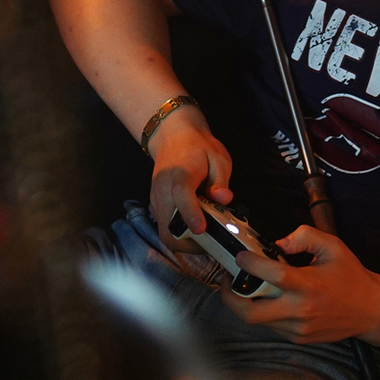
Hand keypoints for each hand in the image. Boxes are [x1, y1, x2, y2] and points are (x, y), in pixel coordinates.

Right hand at [148, 109, 232, 247]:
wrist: (172, 136)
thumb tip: (224, 199)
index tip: (201, 229)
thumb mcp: (218, 158)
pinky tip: (195, 228)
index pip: (181, 196)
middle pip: (167, 226)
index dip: (191, 214)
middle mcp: (163, 190)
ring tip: (206, 238)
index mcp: (180, 175)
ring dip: (184, 241)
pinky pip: (164, 227)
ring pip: (164, 232)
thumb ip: (221, 181)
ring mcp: (156, 199)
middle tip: (211, 243)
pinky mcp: (155, 205)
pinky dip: (179, 234)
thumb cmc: (199, 147)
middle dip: (189, 242)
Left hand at [220, 225, 379, 344]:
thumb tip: (278, 243)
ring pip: (258, 321)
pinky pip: (271, 327)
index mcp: (308, 285)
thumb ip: (304, 236)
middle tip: (227, 281)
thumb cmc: (350, 276)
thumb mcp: (333, 246)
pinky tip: (266, 300)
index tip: (240, 256)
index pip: (271, 275)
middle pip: (250, 312)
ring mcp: (298, 329)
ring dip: (245, 305)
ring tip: (243, 288)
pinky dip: (263, 313)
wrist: (371, 310)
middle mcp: (301, 310)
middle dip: (230, 297)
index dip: (250, 265)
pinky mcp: (299, 339)